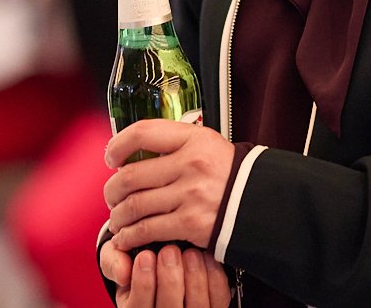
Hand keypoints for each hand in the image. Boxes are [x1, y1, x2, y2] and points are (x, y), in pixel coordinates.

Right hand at [102, 242, 228, 307]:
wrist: (158, 261)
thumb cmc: (137, 262)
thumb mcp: (118, 261)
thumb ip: (113, 262)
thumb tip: (122, 272)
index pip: (139, 307)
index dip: (143, 282)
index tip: (145, 255)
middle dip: (169, 277)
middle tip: (169, 250)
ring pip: (196, 305)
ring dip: (193, 276)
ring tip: (188, 252)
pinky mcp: (213, 307)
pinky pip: (217, 297)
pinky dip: (213, 276)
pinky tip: (204, 258)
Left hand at [103, 120, 234, 252]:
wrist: (260, 202)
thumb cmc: (229, 174)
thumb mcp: (207, 144)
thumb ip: (173, 143)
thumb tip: (133, 151)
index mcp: (193, 139)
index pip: (142, 133)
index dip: (118, 145)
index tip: (111, 156)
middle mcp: (190, 164)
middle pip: (131, 175)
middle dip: (112, 190)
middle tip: (111, 196)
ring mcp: (190, 195)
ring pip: (134, 205)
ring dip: (118, 216)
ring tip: (118, 219)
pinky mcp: (190, 223)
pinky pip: (147, 230)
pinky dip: (130, 236)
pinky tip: (126, 237)